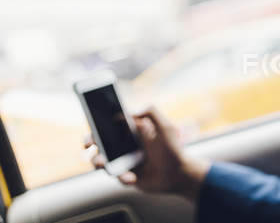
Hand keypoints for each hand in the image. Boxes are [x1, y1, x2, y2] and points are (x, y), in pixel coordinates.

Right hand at [84, 107, 209, 200]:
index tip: (92, 127)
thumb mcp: (165, 126)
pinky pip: (118, 177)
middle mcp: (126, 147)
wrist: (179, 174)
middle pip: (101, 143)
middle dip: (91, 143)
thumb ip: (151, 113)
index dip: (99, 126)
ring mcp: (125, 162)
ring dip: (99, 162)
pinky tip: (132, 177)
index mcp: (133, 133)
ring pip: (104, 162)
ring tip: (104, 163)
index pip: (112, 127)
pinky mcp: (127, 177)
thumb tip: (130, 113)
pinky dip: (123, 177)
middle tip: (89, 147)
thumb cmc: (173, 149)